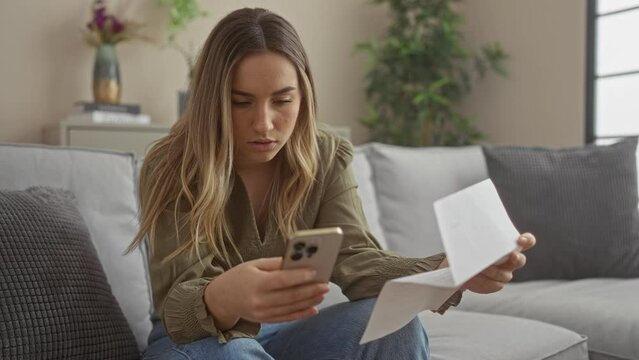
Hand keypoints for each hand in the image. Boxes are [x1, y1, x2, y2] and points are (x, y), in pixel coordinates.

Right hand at [203, 257, 328, 330]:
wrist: (220, 299)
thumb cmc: (239, 276)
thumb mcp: (253, 264)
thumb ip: (275, 263)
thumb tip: (297, 261)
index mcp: (256, 283)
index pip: (281, 280)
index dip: (299, 276)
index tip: (315, 272)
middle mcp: (259, 300)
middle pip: (289, 296)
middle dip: (310, 290)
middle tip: (325, 284)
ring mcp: (261, 313)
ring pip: (290, 308)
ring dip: (309, 301)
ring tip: (322, 293)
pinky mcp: (264, 320)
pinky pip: (286, 318)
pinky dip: (301, 314)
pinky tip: (313, 308)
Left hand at [462, 233, 535, 293]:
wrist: (461, 264)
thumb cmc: (470, 246)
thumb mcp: (474, 238)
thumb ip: (479, 235)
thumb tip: (470, 225)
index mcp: (510, 244)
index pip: (527, 241)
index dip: (527, 240)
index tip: (520, 240)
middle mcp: (511, 259)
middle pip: (520, 260)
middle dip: (516, 259)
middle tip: (511, 256)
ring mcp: (505, 273)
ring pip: (504, 274)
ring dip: (491, 271)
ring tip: (478, 267)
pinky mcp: (496, 284)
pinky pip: (494, 284)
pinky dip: (482, 281)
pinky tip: (473, 277)